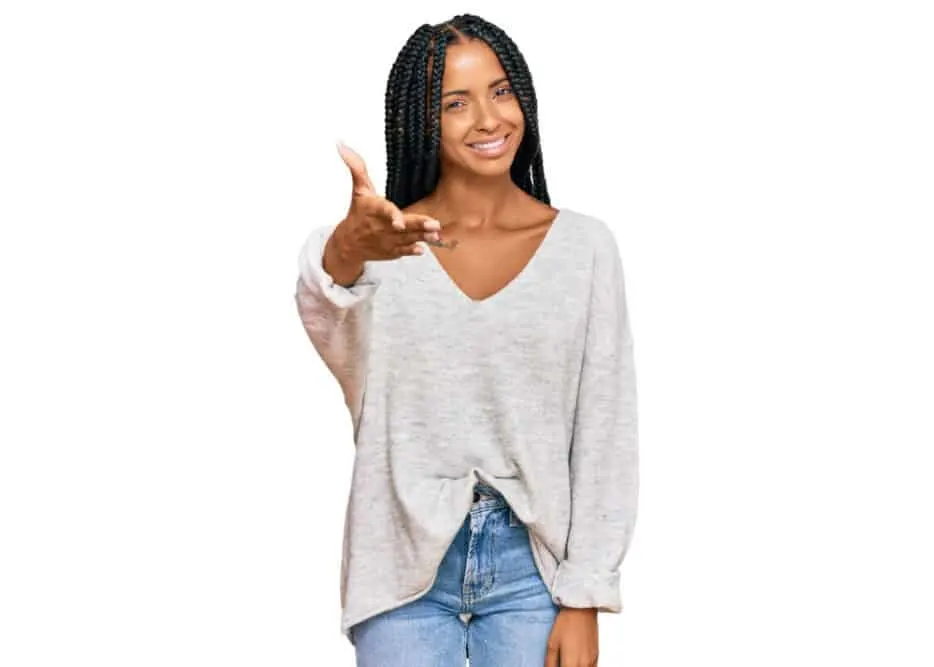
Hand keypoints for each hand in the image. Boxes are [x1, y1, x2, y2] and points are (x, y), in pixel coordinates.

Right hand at [334, 142, 441, 261]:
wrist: (348, 243)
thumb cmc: (357, 213)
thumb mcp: (358, 190)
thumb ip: (357, 168)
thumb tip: (342, 144)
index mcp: (375, 210)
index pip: (385, 211)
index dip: (393, 216)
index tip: (400, 222)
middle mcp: (382, 226)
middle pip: (402, 227)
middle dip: (418, 225)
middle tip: (434, 224)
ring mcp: (387, 240)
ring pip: (407, 239)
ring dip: (421, 237)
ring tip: (435, 233)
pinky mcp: (391, 251)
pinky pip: (403, 252)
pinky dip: (411, 251)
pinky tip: (422, 249)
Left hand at [545, 607, 598, 666]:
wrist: (582, 609)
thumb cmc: (565, 623)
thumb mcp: (552, 642)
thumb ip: (550, 662)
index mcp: (571, 663)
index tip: (557, 666)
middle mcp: (584, 664)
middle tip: (562, 663)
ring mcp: (592, 661)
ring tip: (569, 662)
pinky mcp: (597, 656)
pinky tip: (578, 663)